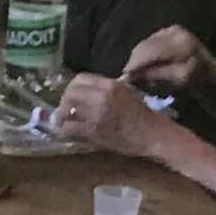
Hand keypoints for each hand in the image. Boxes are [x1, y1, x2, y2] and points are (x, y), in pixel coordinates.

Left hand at [53, 74, 172, 157]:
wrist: (153, 135)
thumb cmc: (141, 117)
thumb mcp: (123, 95)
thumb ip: (103, 92)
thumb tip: (81, 95)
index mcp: (110, 84)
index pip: (80, 78)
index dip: (72, 87)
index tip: (72, 97)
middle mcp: (102, 95)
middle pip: (70, 92)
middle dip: (64, 102)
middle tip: (65, 111)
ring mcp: (97, 112)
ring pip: (66, 108)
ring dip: (62, 117)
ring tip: (64, 122)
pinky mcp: (94, 129)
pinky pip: (70, 127)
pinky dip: (65, 131)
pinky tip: (68, 133)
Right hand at [118, 24, 206, 91]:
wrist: (212, 72)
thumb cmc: (196, 80)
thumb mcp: (176, 81)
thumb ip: (153, 75)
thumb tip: (129, 75)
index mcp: (180, 45)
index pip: (148, 52)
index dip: (134, 65)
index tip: (125, 78)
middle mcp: (176, 32)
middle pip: (144, 47)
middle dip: (135, 62)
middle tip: (131, 77)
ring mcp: (173, 29)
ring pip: (144, 44)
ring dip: (140, 58)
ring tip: (141, 72)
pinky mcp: (171, 29)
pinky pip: (150, 41)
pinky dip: (146, 53)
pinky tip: (150, 62)